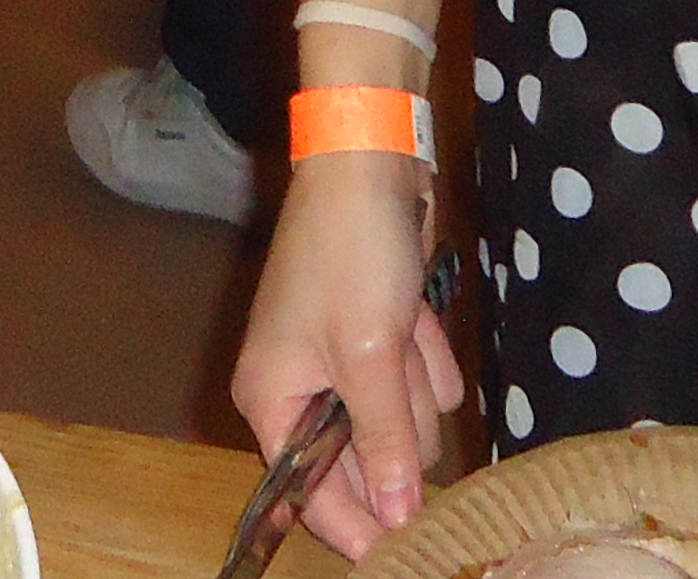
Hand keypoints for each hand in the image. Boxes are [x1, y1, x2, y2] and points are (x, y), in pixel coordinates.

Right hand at [230, 152, 459, 556]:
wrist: (368, 159)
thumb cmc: (352, 257)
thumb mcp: (369, 356)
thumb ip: (383, 442)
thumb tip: (400, 518)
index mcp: (273, 397)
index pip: (311, 493)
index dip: (360, 526)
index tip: (411, 555)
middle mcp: (298, 387)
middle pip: (365, 456)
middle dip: (397, 418)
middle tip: (397, 363)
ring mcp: (340, 360)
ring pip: (400, 418)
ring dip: (415, 379)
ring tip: (403, 323)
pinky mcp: (375, 335)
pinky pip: (415, 379)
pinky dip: (425, 353)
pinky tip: (417, 314)